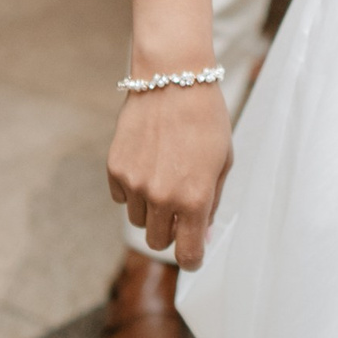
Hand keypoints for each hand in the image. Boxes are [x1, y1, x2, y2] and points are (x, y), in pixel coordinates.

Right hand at [108, 78, 232, 265]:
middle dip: (171, 232)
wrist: (173, 79)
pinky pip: (122, 198)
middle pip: (158, 242)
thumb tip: (204, 237)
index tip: (194, 253)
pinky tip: (147, 164)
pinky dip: (133, 191)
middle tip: (180, 208)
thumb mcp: (222, 162)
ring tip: (164, 177)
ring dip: (151, 210)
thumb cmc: (206, 119)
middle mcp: (162, 197)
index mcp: (195, 199)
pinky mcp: (115, 169)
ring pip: (139, 221)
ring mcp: (135, 184)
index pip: (188, 254)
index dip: (192, 258)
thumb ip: (212, 203)